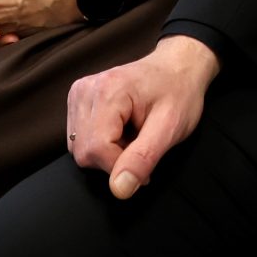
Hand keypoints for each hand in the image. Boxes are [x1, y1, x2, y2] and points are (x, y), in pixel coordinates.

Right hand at [65, 34, 219, 198]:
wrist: (177, 67)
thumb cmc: (178, 92)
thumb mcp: (170, 128)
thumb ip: (143, 159)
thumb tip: (118, 189)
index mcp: (107, 91)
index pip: (97, 150)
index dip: (121, 166)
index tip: (145, 161)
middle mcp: (85, 90)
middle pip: (84, 151)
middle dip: (113, 158)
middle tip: (140, 143)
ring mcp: (79, 92)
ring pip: (79, 147)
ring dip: (106, 151)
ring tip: (131, 134)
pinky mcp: (77, 98)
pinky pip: (79, 137)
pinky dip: (100, 142)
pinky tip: (120, 129)